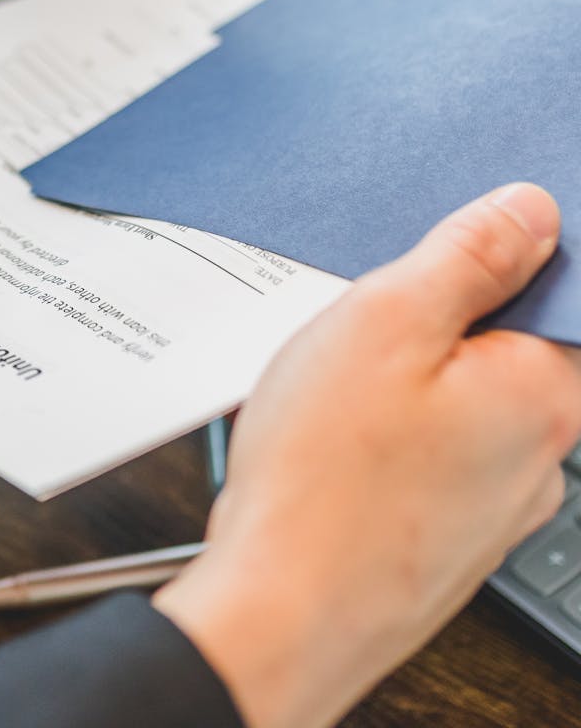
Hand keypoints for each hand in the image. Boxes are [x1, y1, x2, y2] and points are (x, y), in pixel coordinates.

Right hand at [156, 183, 580, 727]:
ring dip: (412, 380)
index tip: (441, 255)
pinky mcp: (452, 534)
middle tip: (369, 324)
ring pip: (465, 401)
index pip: (562, 290)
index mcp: (544, 393)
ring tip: (343, 391)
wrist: (277, 616)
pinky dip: (398, 433)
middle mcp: (541, 456)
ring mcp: (496, 505)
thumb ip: (469, 256)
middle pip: (507, 346)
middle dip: (441, 321)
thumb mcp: (387, 319)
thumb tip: (530, 212)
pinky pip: (438, 453)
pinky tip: (342, 441)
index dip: (499, 256)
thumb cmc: (325, 478)